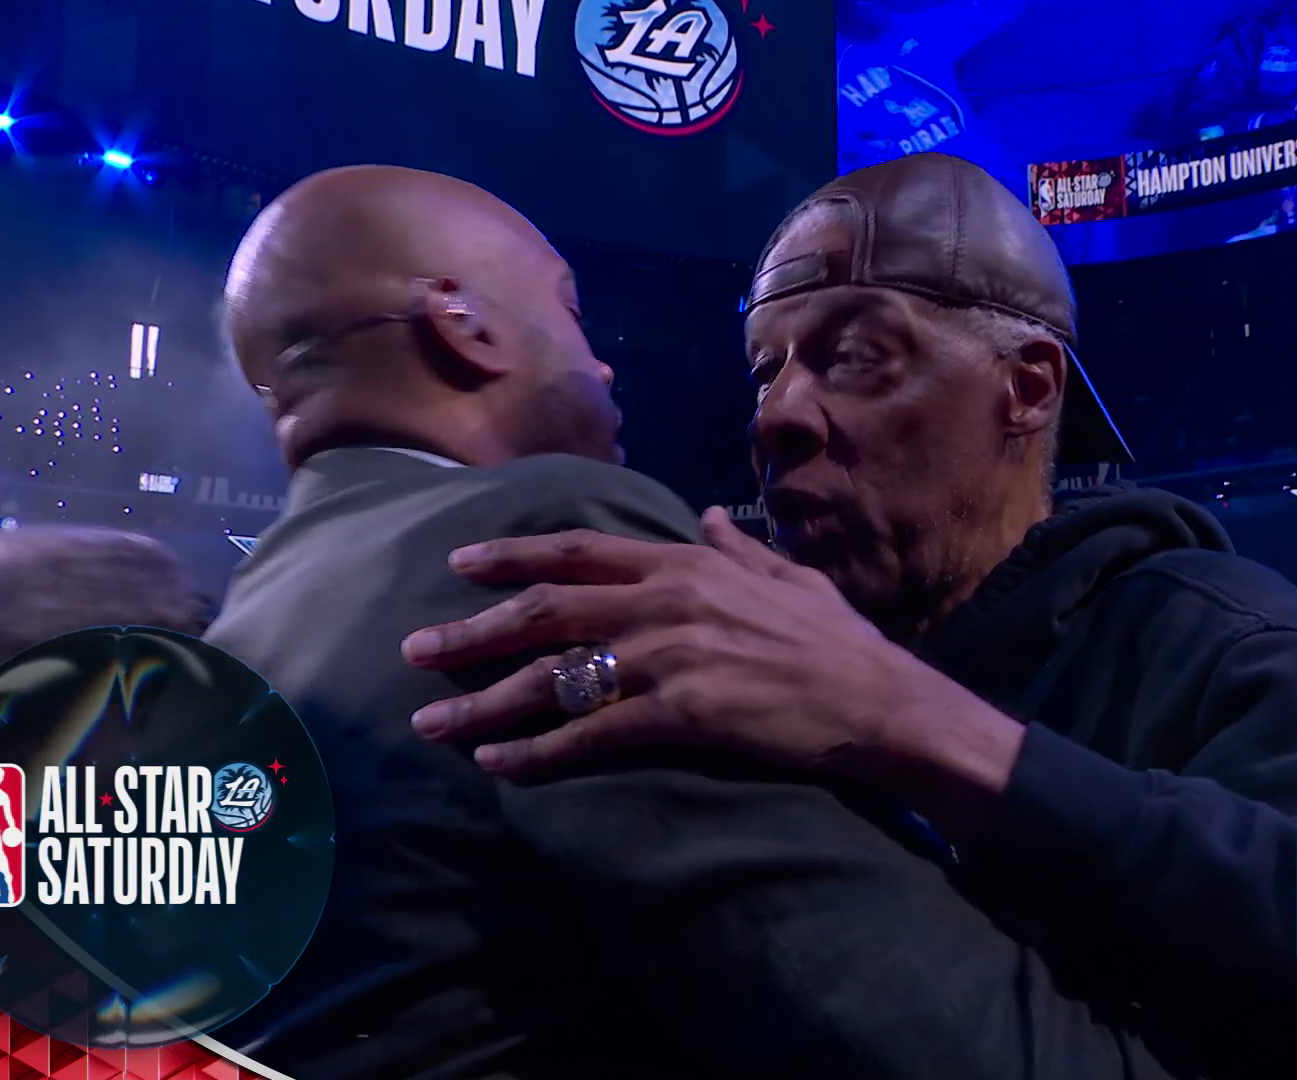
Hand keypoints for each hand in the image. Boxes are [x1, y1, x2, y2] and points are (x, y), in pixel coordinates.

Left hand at [401, 509, 1024, 837]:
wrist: (881, 701)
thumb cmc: (840, 642)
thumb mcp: (789, 576)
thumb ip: (737, 545)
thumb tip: (707, 513)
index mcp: (685, 564)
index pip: (578, 552)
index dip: (513, 556)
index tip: (461, 563)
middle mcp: (665, 602)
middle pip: (544, 612)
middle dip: (471, 631)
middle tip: (415, 649)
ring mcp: (669, 658)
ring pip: (554, 677)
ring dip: (483, 701)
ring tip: (431, 720)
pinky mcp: (680, 715)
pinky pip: (591, 736)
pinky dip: (536, 754)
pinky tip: (498, 767)